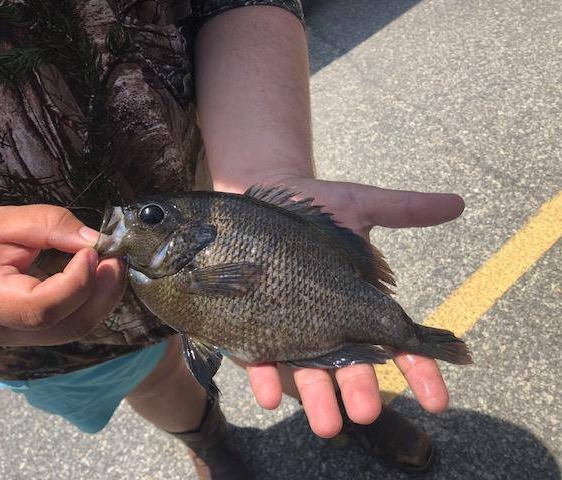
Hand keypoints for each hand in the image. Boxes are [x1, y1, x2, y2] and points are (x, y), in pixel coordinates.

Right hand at [0, 205, 124, 345]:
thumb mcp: (3, 221)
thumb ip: (49, 225)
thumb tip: (94, 239)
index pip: (42, 309)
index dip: (77, 282)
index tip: (92, 250)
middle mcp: (7, 330)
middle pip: (70, 325)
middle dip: (104, 291)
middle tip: (117, 256)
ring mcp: (22, 338)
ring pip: (77, 328)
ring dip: (104, 296)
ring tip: (111, 263)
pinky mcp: (34, 334)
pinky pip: (72, 322)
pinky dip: (92, 300)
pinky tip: (97, 275)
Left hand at [216, 177, 464, 437]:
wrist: (263, 197)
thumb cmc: (315, 206)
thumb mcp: (361, 205)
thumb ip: (405, 210)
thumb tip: (457, 203)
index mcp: (360, 303)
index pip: (397, 344)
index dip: (420, 372)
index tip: (438, 400)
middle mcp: (330, 324)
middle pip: (351, 366)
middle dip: (361, 389)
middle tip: (368, 410)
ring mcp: (292, 330)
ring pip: (309, 372)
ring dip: (317, 398)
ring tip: (327, 424)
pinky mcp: (254, 327)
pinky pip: (259, 358)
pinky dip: (265, 378)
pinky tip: (268, 394)